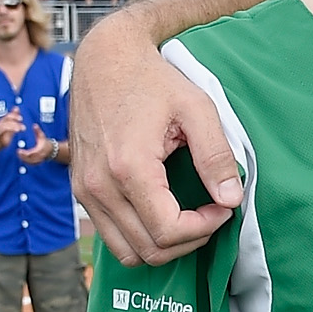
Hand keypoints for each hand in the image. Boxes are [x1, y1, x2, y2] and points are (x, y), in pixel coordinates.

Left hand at [19, 126, 62, 164]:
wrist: (52, 149)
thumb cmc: (45, 142)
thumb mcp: (42, 135)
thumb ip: (38, 131)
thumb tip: (34, 125)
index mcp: (41, 149)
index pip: (32, 153)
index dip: (25, 153)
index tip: (19, 151)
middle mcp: (41, 155)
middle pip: (31, 158)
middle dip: (24, 157)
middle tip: (18, 153)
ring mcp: (40, 159)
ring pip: (31, 162)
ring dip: (25, 160)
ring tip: (19, 156)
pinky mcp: (38, 161)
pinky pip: (32, 164)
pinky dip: (27, 162)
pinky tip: (22, 159)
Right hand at [70, 15, 240, 264]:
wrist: (104, 59)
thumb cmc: (151, 79)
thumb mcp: (196, 108)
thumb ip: (216, 156)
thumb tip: (232, 198)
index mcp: (128, 167)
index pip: (168, 231)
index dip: (204, 229)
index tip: (223, 208)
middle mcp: (99, 186)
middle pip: (148, 250)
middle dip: (189, 240)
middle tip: (212, 214)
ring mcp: (84, 190)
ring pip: (126, 252)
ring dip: (164, 245)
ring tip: (190, 219)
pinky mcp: (80, 189)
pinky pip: (110, 235)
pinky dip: (140, 236)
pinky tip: (164, 211)